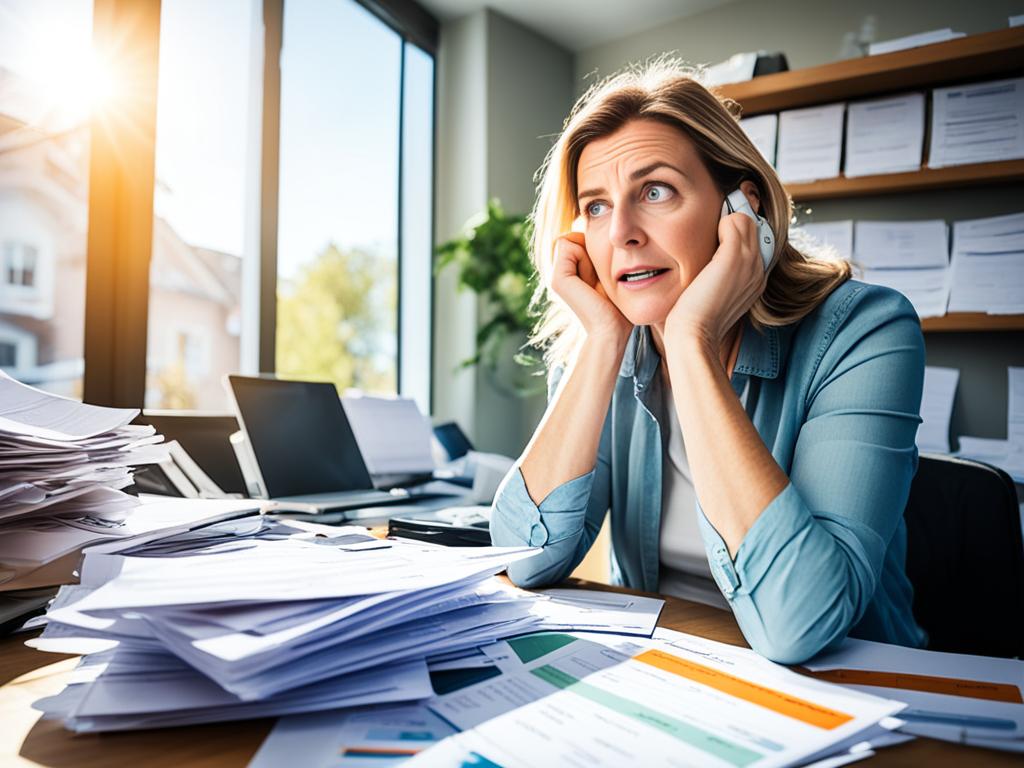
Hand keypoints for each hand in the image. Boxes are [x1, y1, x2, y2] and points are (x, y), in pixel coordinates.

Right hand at [551, 232, 631, 342]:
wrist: (611, 331)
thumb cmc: (617, 307)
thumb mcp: (608, 273)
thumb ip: (598, 255)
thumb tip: (593, 229)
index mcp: (569, 273)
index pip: (577, 238)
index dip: (592, 246)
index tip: (604, 271)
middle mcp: (558, 274)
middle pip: (574, 236)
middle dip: (590, 248)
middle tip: (600, 277)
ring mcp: (554, 276)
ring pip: (570, 239)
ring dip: (589, 253)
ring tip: (596, 280)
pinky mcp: (557, 279)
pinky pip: (567, 244)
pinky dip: (584, 257)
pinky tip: (591, 281)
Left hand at [664, 212, 766, 352]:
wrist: (694, 336)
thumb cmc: (694, 319)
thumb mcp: (711, 294)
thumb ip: (716, 275)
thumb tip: (711, 254)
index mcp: (754, 281)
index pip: (754, 242)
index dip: (735, 236)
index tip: (717, 238)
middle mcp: (757, 271)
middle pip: (752, 228)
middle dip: (731, 224)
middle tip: (711, 231)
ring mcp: (749, 263)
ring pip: (745, 221)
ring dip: (725, 222)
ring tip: (709, 235)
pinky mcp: (734, 258)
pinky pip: (735, 220)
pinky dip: (722, 222)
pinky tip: (709, 236)